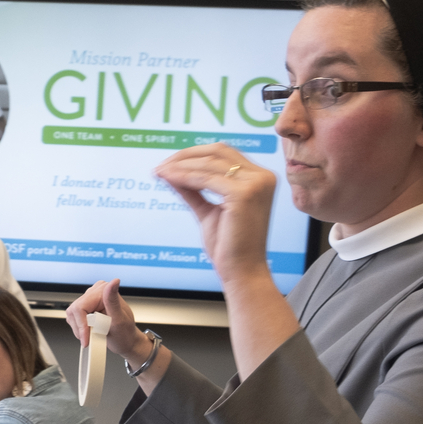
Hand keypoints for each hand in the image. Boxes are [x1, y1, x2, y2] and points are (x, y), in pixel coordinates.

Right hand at [65, 278, 152, 364]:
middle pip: (74, 311)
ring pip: (72, 315)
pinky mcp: (84, 307)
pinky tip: (92, 330)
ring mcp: (89, 299)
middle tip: (93, 335)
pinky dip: (80, 329)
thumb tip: (114, 282)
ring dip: (80, 329)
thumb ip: (112, 300)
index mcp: (104, 290)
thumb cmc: (124, 333)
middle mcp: (96, 291)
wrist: (125, 341)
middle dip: (81, 328)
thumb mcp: (119, 319)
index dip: (81, 325)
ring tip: (95, 333)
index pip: (80, 307)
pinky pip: (73, 318)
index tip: (86, 338)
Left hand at [154, 143, 276, 284]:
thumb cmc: (229, 246)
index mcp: (260, 178)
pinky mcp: (244, 194)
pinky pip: (205, 179)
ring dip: (180, 166)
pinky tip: (168, 179)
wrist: (241, 271)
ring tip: (160, 172)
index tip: (170, 163)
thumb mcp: (208, 211)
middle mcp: (263, 177)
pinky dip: (184, 177)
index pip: (224, 153)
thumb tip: (170, 172)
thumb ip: (194, 190)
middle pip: (217, 151)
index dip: (194, 154)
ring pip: (209, 164)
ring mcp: (256, 184)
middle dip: (185, 156)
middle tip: (162, 166)